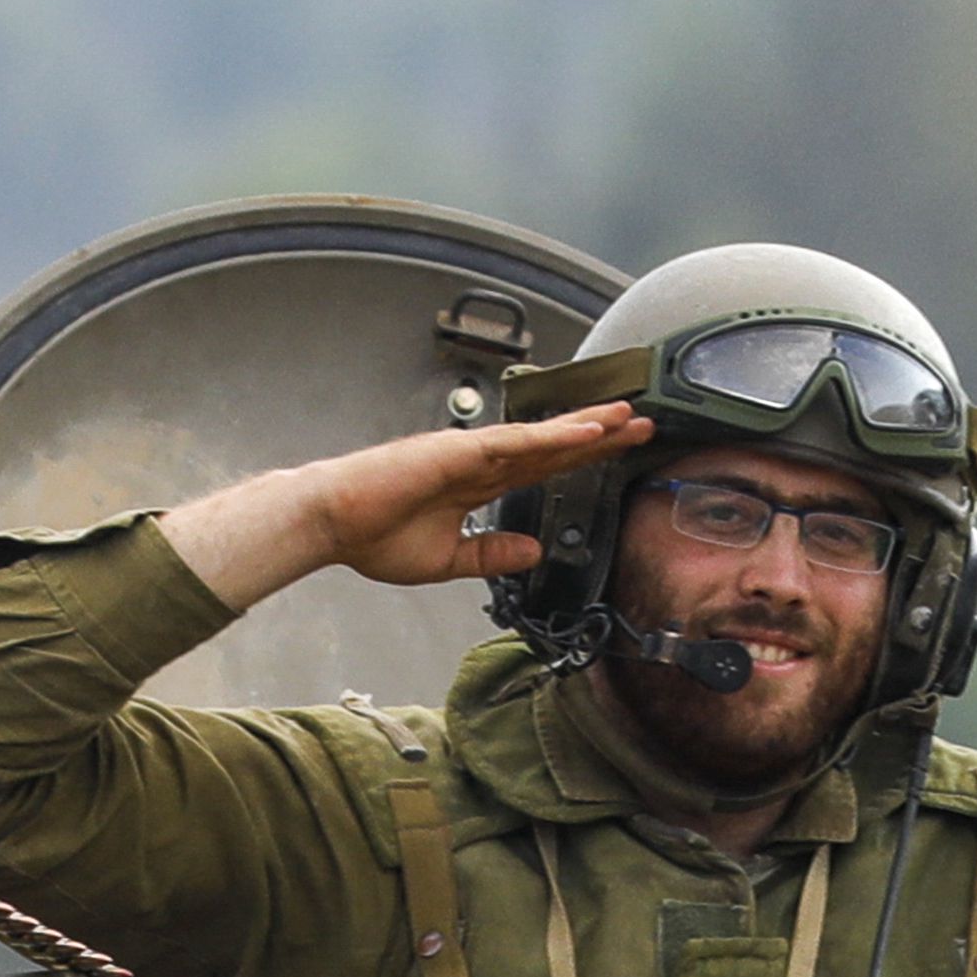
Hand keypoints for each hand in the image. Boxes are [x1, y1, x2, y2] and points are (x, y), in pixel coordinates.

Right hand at [157, 402, 656, 608]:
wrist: (333, 523)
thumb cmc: (374, 538)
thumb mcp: (448, 560)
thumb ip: (491, 554)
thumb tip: (534, 549)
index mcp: (476, 486)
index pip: (541, 470)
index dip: (581, 461)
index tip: (618, 452)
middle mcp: (479, 462)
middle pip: (552, 447)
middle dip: (599, 437)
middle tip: (643, 425)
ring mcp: (471, 452)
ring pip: (542, 438)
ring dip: (587, 428)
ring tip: (629, 417)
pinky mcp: (460, 451)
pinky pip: (517, 443)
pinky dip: (553, 437)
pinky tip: (587, 432)